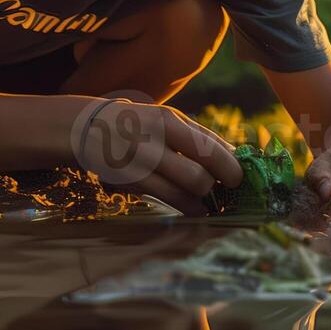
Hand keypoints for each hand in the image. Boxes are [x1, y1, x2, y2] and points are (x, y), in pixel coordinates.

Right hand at [73, 99, 241, 215]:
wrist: (85, 129)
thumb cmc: (136, 126)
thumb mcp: (162, 121)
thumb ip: (193, 137)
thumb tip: (233, 157)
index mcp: (170, 119)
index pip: (214, 142)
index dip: (235, 162)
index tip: (245, 173)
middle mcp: (158, 137)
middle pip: (209, 163)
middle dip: (227, 179)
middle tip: (232, 187)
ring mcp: (144, 160)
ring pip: (194, 184)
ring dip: (209, 197)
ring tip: (213, 202)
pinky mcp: (133, 180)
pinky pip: (172, 199)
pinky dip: (190, 208)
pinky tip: (197, 210)